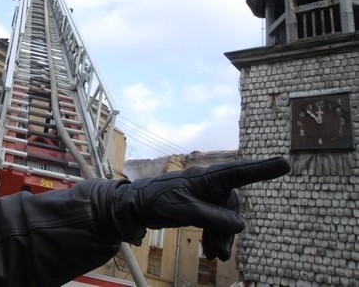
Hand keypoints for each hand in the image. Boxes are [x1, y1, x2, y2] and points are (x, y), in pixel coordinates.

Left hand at [114, 157, 289, 260]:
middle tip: (221, 253)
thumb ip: (213, 217)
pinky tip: (212, 252)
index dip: (263, 169)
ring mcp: (204, 195)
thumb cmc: (157, 201)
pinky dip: (215, 236)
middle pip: (232, 205)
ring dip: (222, 237)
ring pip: (224, 217)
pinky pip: (215, 221)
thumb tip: (240, 225)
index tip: (285, 163)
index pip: (239, 172)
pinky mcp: (198, 206)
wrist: (135, 205)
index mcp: (206, 178)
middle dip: (229, 229)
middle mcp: (208, 184)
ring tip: (216, 256)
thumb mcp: (184, 210)